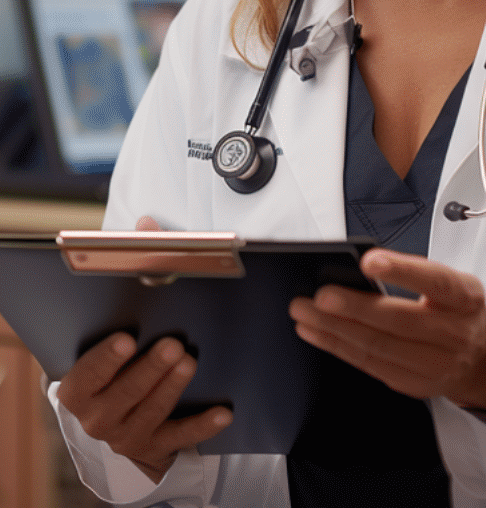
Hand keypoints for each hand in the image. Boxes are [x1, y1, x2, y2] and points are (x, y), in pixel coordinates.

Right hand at [54, 216, 229, 482]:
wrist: (128, 413)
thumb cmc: (123, 356)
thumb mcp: (121, 317)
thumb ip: (132, 267)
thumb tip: (147, 222)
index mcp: (78, 384)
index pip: (83, 375)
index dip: (103, 359)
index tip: (126, 339)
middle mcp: (95, 414)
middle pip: (120, 395)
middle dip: (147, 371)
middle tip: (174, 346)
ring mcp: (124, 434)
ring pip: (150, 413)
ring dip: (172, 388)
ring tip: (191, 362)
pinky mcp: (154, 447)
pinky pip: (180, 438)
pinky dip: (202, 425)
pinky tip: (224, 411)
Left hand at [288, 249, 485, 412]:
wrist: (480, 360)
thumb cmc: (457, 313)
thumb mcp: (452, 286)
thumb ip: (416, 276)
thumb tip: (362, 269)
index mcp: (466, 298)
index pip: (435, 282)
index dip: (403, 271)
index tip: (369, 261)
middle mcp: (454, 332)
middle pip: (399, 320)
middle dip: (354, 307)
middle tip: (320, 295)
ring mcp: (435, 363)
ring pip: (378, 346)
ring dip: (335, 329)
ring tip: (305, 312)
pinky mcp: (413, 384)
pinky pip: (369, 365)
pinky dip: (338, 347)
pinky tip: (317, 333)